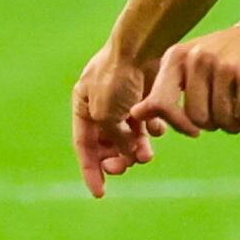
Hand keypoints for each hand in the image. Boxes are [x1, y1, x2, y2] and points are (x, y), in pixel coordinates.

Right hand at [72, 42, 158, 194]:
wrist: (142, 47)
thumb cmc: (116, 78)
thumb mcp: (107, 115)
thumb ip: (114, 139)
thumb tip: (128, 158)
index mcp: (82, 107)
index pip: (84, 147)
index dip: (92, 171)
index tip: (100, 193)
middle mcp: (101, 105)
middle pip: (108, 144)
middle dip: (118, 159)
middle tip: (129, 167)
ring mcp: (123, 101)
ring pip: (129, 135)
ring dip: (137, 148)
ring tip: (147, 153)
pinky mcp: (144, 96)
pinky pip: (146, 122)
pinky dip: (151, 129)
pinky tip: (157, 129)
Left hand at [135, 19, 239, 139]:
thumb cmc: (226, 55)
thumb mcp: (190, 66)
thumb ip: (164, 91)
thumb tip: (137, 113)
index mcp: (177, 57)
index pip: (161, 104)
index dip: (177, 123)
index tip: (192, 127)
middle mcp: (197, 59)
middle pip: (197, 120)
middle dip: (212, 124)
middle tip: (223, 109)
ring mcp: (224, 67)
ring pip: (222, 122)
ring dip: (233, 124)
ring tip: (239, 106)